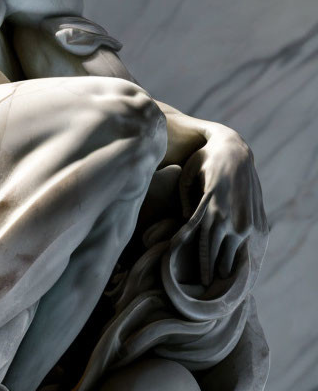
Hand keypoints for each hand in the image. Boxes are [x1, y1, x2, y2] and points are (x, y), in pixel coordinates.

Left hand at [179, 126, 267, 284]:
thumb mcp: (185, 176)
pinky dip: (241, 258)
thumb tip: (183, 223)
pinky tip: (235, 269)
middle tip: (204, 290)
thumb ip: (183, 201)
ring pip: (235, 254)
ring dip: (227, 269)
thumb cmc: (202, 162)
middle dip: (212, 273)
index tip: (195, 282)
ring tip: (218, 284)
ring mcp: (247, 221)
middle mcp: (232, 218)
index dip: (200, 266)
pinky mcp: (259, 221)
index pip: (204, 246)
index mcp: (212, 208)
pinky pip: (249, 246)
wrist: (234, 151)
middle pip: (219, 255)